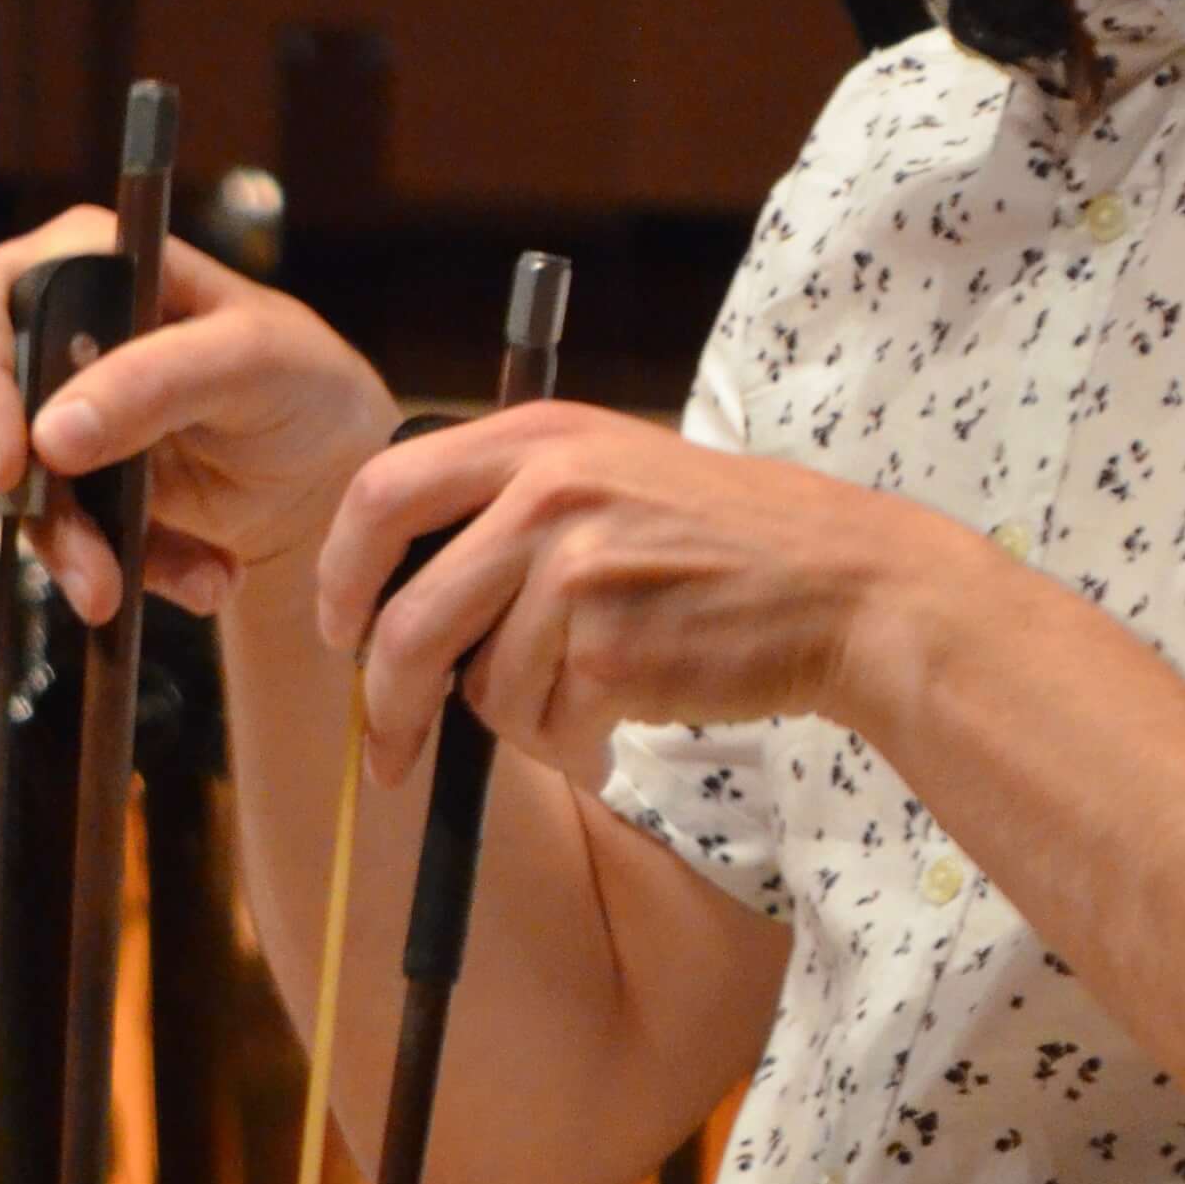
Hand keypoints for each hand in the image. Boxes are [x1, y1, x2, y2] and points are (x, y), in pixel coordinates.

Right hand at [0, 214, 396, 618]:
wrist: (332, 468)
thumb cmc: (303, 377)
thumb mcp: (251, 359)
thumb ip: (156, 380)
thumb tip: (50, 436)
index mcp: (83, 260)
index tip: (13, 463)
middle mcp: (56, 335)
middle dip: (34, 500)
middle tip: (83, 563)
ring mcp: (63, 419)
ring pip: (22, 492)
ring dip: (81, 553)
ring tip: (140, 589)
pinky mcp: (82, 488)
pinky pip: (69, 538)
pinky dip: (128, 569)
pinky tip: (202, 576)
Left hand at [319, 402, 943, 783]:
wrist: (844, 585)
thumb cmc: (729, 542)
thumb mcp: (614, 472)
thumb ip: (509, 505)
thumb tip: (394, 605)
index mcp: (536, 437)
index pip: (381, 493)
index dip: (342, 573)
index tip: (340, 627)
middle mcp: (546, 492)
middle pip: (406, 619)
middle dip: (386, 700)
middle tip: (389, 746)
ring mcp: (579, 570)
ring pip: (482, 687)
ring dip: (522, 719)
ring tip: (591, 698)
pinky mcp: (612, 648)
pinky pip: (547, 724)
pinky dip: (575, 742)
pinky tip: (626, 713)